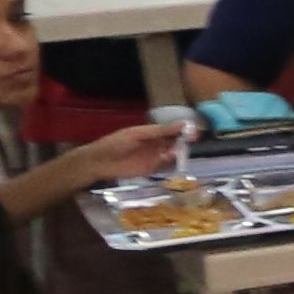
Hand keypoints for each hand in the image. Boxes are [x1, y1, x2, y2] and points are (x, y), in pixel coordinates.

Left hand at [63, 119, 183, 185]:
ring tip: (177, 153)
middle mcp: (156, 144)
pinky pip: (166, 167)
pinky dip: (171, 165)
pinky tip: (170, 161)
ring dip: (178, 154)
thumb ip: (159, 131)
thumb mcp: (138, 134)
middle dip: (185, 142)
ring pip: (173, 155)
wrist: (99, 162)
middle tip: (192, 142)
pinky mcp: (151, 169)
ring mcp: (154, 157)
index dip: (184, 130)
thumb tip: (182, 124)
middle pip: (176, 143)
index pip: (172, 130)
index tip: (194, 131)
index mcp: (152, 133)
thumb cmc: (116, 143)